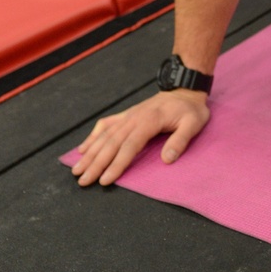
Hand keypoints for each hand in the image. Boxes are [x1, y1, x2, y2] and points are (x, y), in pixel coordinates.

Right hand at [71, 90, 210, 186]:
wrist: (184, 89)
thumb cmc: (190, 110)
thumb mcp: (194, 123)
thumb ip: (180, 140)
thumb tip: (167, 160)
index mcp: (148, 121)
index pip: (129, 146)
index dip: (116, 164)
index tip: (105, 180)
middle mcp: (133, 118)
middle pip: (111, 144)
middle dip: (95, 164)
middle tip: (83, 181)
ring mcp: (127, 116)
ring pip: (104, 136)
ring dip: (90, 154)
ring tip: (77, 170)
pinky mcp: (125, 115)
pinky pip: (105, 125)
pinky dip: (92, 137)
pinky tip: (83, 149)